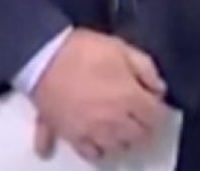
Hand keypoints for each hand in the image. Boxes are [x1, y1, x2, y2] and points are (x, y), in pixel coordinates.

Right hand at [31, 29, 166, 161]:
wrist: (41, 56)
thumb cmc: (81, 49)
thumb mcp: (120, 47)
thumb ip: (146, 68)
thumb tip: (159, 88)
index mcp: (130, 99)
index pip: (156, 117)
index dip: (157, 108)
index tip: (152, 101)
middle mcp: (114, 122)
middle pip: (138, 136)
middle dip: (141, 126)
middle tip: (135, 113)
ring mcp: (91, 132)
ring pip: (115, 148)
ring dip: (119, 139)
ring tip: (115, 125)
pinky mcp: (70, 135)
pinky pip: (87, 152)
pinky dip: (91, 149)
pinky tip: (90, 139)